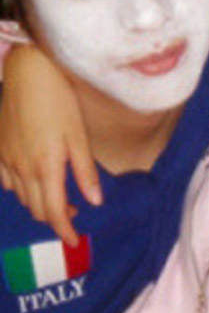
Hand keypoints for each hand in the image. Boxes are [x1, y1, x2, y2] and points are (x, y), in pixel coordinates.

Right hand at [0, 45, 101, 245]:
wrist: (27, 71)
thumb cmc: (59, 101)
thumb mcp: (79, 137)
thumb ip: (85, 172)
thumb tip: (95, 202)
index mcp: (47, 168)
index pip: (55, 213)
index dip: (65, 231)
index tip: (75, 240)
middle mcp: (23, 169)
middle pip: (38, 209)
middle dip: (56, 219)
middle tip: (74, 214)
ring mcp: (6, 159)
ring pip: (22, 197)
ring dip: (41, 204)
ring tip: (59, 196)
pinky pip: (6, 181)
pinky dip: (21, 189)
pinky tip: (33, 179)